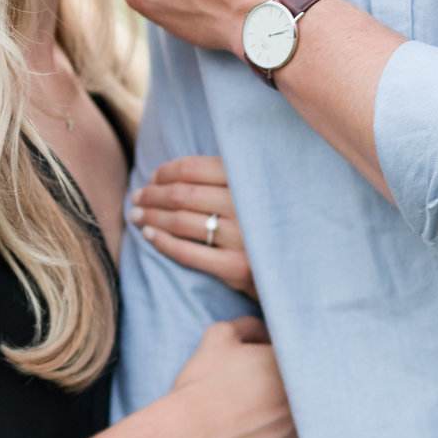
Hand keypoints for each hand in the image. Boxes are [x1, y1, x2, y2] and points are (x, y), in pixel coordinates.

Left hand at [132, 155, 256, 299]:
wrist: (300, 265)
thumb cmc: (268, 222)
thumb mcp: (258, 190)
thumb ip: (227, 175)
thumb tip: (168, 173)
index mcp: (250, 179)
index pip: (194, 168)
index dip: (167, 171)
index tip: (154, 177)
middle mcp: (246, 206)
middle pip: (182, 195)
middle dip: (152, 194)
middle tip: (137, 196)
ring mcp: (242, 238)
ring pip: (180, 222)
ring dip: (151, 217)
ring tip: (136, 215)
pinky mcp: (237, 268)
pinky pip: (186, 253)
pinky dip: (162, 242)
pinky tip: (149, 235)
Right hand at [174, 316, 301, 437]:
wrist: (186, 436)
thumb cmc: (202, 383)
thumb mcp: (219, 336)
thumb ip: (250, 325)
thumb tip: (265, 332)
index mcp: (292, 362)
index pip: (299, 354)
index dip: (281, 359)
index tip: (264, 367)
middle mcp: (307, 395)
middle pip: (309, 387)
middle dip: (290, 387)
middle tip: (263, 393)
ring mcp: (304, 431)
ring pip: (309, 418)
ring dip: (292, 415)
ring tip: (264, 416)